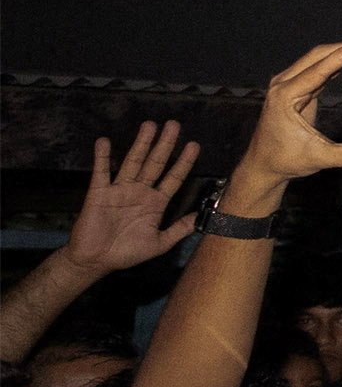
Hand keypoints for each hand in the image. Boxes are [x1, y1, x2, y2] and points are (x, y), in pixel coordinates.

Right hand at [66, 122, 203, 271]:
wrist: (95, 262)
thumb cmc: (126, 253)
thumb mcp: (160, 243)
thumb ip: (180, 229)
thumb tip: (202, 218)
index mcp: (155, 203)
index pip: (174, 177)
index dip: (184, 162)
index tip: (194, 145)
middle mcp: (140, 192)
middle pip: (156, 163)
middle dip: (165, 144)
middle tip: (174, 124)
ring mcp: (119, 190)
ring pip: (133, 162)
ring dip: (141, 144)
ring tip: (149, 125)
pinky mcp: (99, 194)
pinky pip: (101, 172)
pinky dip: (102, 157)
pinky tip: (104, 141)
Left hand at [226, 39, 341, 214]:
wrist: (263, 164)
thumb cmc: (283, 159)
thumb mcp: (320, 158)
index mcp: (285, 97)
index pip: (319, 68)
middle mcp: (284, 85)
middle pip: (320, 55)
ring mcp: (289, 84)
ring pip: (320, 57)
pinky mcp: (297, 87)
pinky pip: (320, 68)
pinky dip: (340, 63)